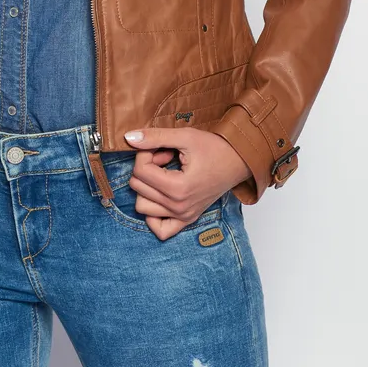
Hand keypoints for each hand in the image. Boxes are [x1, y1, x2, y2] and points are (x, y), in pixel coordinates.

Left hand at [122, 125, 251, 240]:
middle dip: (146, 167)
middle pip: (138, 187)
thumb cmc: (216, 148)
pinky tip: (161, 196)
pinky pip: (160, 230)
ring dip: (147, 187)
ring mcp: (183, 216)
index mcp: (178, 188)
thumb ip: (155, 137)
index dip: (145, 154)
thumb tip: (128, 138)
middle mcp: (179, 207)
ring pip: (142, 207)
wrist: (239, 160)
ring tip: (165, 174)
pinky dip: (153, 215)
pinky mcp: (187, 219)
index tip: (161, 149)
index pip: (140, 171)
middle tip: (164, 158)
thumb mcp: (184, 136)